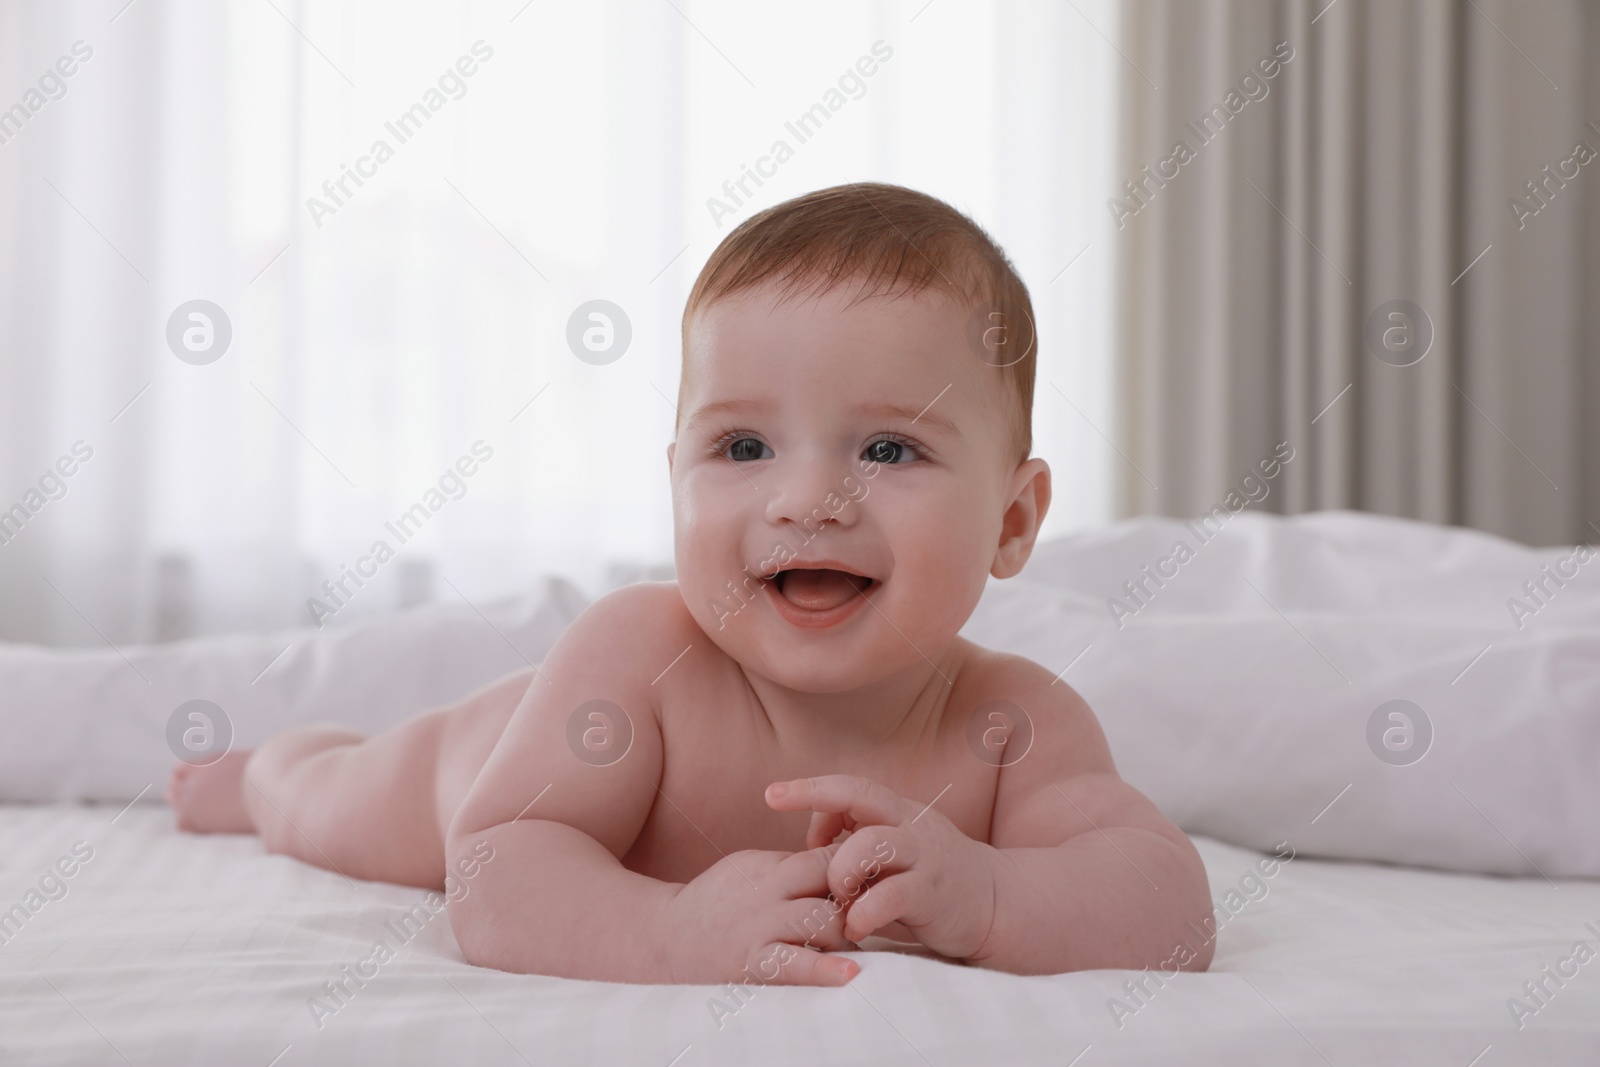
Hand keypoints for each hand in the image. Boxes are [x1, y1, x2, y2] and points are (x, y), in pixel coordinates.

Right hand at [657, 846, 859, 984]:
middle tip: (873, 916)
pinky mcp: (751, 963)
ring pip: (823, 921)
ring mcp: (759, 927)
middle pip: (831, 882)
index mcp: (767, 866)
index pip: (826, 856)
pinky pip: (795, 964)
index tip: (873, 887)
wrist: (661, 941)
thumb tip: (840, 860)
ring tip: (854, 946)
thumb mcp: (748, 871)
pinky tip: (850, 975)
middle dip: (857, 898)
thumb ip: (789, 867)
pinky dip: (825, 970)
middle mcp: (765, 892)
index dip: (855, 870)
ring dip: (845, 934)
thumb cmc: (714, 906)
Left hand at [765, 776, 997, 960]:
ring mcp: (924, 857)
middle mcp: (909, 825)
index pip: (851, 788)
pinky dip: (863, 913)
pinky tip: (854, 928)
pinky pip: (890, 896)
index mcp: (896, 812)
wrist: (994, 903)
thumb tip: (806, 849)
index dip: (811, 790)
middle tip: (796, 848)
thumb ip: (854, 847)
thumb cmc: (927, 879)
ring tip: (837, 897)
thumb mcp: (892, 854)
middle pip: (861, 797)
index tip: (771, 795)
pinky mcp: (933, 893)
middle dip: (817, 805)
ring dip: (841, 871)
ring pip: (873, 844)